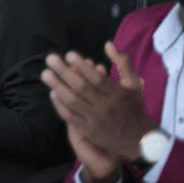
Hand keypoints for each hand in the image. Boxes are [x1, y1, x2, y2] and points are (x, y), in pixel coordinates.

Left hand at [42, 42, 157, 164]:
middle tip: (50, 59)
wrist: (138, 139)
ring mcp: (97, 120)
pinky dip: (59, 105)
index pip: (98, 78)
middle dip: (64, 72)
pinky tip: (52, 93)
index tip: (69, 54)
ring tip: (45, 74)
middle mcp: (107, 107)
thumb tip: (107, 44)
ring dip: (57, 86)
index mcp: (118, 94)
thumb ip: (122, 62)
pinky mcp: (89, 131)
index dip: (82, 66)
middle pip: (81, 88)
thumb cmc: (133, 105)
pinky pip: (70, 117)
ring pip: (73, 102)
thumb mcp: (134, 83)